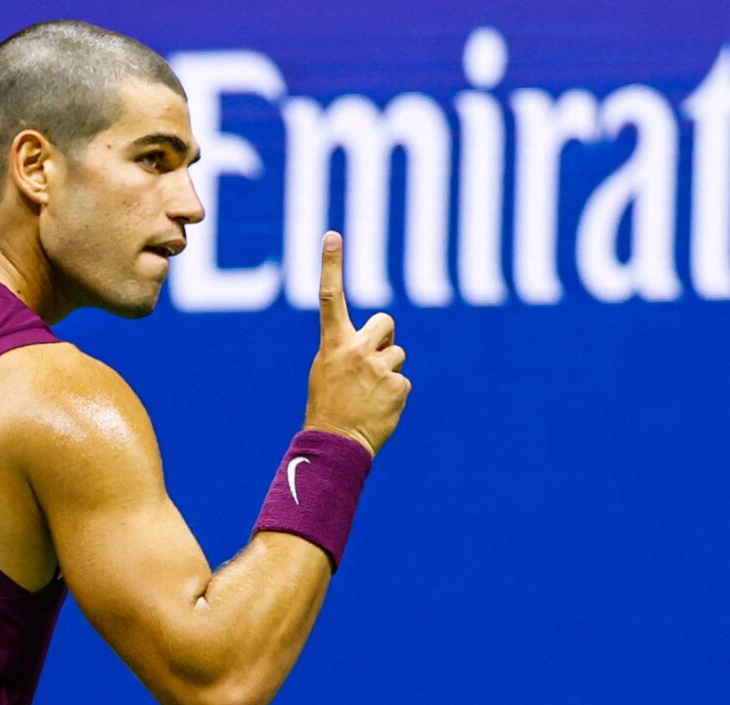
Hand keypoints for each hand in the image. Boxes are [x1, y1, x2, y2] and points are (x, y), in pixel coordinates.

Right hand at [303, 231, 410, 455]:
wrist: (336, 443)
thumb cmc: (328, 405)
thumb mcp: (326, 369)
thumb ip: (346, 348)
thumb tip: (377, 339)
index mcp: (333, 343)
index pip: (330, 297)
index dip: (331, 264)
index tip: (332, 236)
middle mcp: (356, 350)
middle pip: (386, 322)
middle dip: (384, 337)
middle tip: (370, 363)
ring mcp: (379, 367)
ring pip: (398, 354)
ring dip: (388, 371)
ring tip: (370, 394)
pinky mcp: (399, 386)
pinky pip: (403, 380)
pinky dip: (394, 394)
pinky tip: (379, 407)